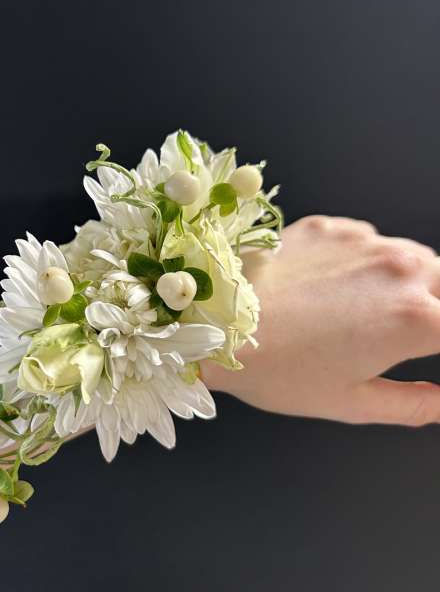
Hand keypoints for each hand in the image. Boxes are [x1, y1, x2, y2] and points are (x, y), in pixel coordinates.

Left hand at [201, 215, 439, 425]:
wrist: (213, 324)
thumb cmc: (278, 370)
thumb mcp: (352, 402)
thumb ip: (417, 404)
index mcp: (416, 319)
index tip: (423, 346)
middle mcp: (399, 268)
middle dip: (436, 308)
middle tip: (402, 333)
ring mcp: (362, 240)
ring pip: (413, 256)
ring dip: (408, 281)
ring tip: (365, 311)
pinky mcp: (328, 226)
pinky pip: (367, 240)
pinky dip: (365, 261)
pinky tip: (330, 285)